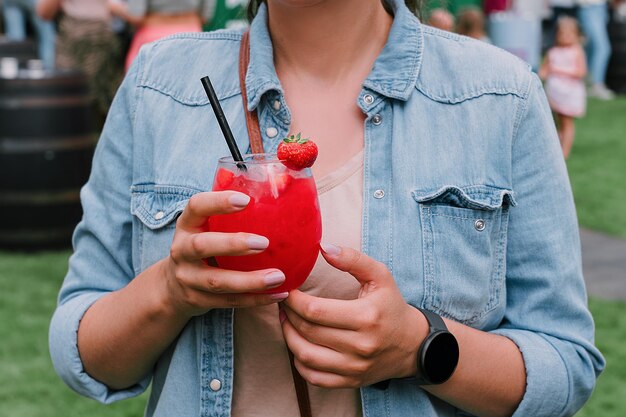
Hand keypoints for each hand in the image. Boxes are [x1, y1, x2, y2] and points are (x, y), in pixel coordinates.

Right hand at [163, 191, 288, 317]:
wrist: (172, 287)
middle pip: (202, 246)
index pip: (196, 206)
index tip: (246, 200)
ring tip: (278, 276)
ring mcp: (188, 278)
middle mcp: (181, 250)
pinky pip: (229, 302)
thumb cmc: (202, 246)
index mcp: (186, 225)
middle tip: (264, 242)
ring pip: (217, 282)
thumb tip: (281, 191)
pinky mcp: (198, 301)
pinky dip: (255, 299)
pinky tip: (278, 293)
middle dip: (233, 244)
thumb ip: (230, 216)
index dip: (218, 202)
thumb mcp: (205, 227)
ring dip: (250, 280)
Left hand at [280, 244, 427, 387]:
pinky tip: (299, 344)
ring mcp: (355, 367)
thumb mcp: (380, 276)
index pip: (315, 310)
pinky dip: (299, 362)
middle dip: (288, 314)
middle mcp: (360, 346)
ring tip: (286, 320)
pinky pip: (314, 377)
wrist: (413, 344)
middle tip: (283, 302)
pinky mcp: (351, 381)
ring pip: (306, 356)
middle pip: (308, 331)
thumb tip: (323, 248)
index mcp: (366, 317)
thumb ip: (352, 259)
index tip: (288, 289)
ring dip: (288, 337)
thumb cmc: (391, 306)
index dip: (293, 299)